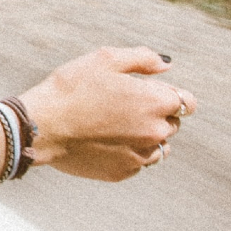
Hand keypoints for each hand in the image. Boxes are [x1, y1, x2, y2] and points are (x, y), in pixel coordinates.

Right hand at [16, 47, 193, 180]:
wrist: (42, 126)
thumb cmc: (71, 88)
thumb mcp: (106, 59)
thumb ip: (143, 59)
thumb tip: (166, 64)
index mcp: (156, 102)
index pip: (187, 102)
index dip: (169, 94)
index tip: (149, 92)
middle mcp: (155, 132)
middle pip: (172, 124)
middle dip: (156, 114)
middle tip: (123, 106)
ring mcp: (140, 156)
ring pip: (158, 147)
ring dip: (146, 136)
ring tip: (115, 126)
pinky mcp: (123, 172)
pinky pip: (137, 162)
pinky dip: (128, 152)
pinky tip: (104, 141)